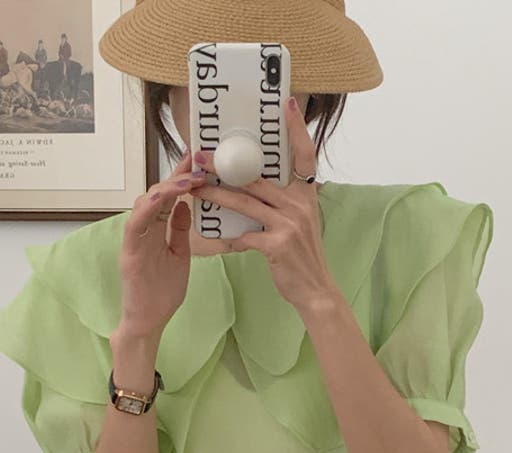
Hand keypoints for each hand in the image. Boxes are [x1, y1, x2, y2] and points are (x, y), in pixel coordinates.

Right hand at [118, 152, 206, 336]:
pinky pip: (135, 225)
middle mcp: (143, 231)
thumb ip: (180, 231)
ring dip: (166, 188)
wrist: (148, 323)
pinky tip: (164, 197)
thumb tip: (187, 205)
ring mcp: (134, 241)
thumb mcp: (179, 256)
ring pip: (145, 203)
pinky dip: (148, 208)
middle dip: (176, 175)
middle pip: (157, 194)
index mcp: (155, 231)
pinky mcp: (129, 254)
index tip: (199, 160)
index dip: (182, 177)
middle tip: (197, 160)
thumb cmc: (161, 294)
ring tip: (188, 178)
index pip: (169, 198)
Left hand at [188, 95, 339, 311]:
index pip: (305, 154)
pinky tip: (214, 236)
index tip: (286, 104)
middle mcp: (299, 204)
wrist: (315, 290)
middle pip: (258, 177)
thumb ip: (283, 203)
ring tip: (196, 188)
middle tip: (203, 156)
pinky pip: (244, 235)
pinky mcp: (277, 244)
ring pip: (245, 201)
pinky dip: (227, 236)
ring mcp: (289, 223)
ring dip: (217, 194)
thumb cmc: (301, 257)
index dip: (296, 129)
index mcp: (306, 195)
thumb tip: (256, 186)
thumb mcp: (301, 223)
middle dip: (227, 165)